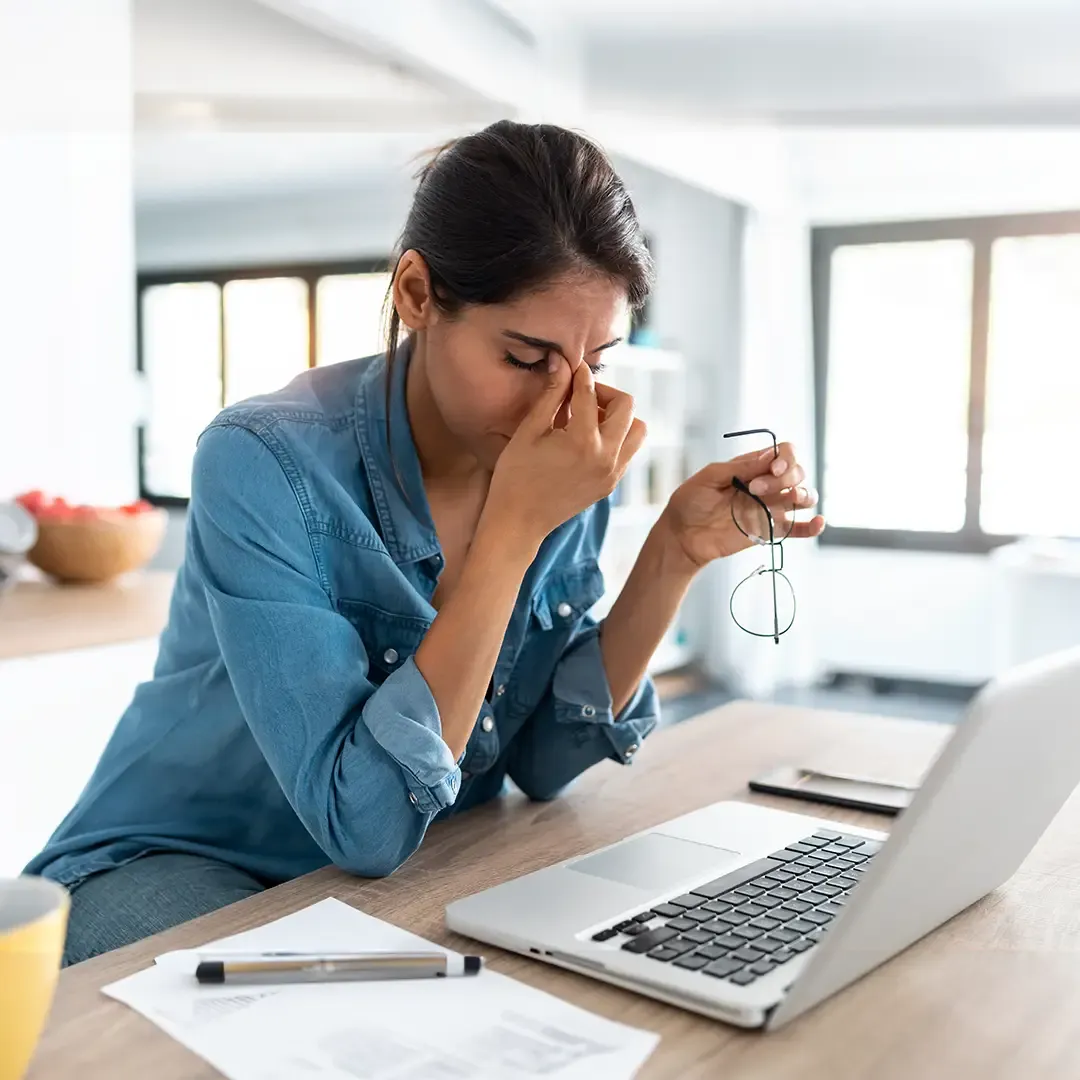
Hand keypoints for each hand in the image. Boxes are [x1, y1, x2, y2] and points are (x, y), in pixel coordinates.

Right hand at [484, 358, 646, 548]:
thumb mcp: (529, 431)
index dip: (579, 375)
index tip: (571, 366)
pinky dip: (616, 437)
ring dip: (618, 417)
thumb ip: (551, 395)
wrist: (519, 522)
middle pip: (627, 407)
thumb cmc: (515, 477)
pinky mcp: (611, 484)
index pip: (590, 393)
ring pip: (637, 430)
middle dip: (605, 393)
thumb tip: (562, 362)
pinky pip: (628, 451)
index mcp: (583, 441)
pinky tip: (588, 439)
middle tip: (580, 395)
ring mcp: (613, 473)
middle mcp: (606, 457)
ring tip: (588, 418)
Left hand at [656, 443, 824, 570]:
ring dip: (804, 494)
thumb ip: (739, 467)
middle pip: (797, 472)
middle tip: (755, 489)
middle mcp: (767, 484)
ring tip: (791, 498)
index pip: (784, 453)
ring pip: (804, 496)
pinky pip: (799, 528)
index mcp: (752, 466)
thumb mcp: (709, 478)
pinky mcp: (771, 530)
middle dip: (784, 477)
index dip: (786, 458)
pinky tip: (818, 523)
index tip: (772, 467)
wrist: (682, 536)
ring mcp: (771, 507)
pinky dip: (813, 526)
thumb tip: (769, 457)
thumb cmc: (690, 502)